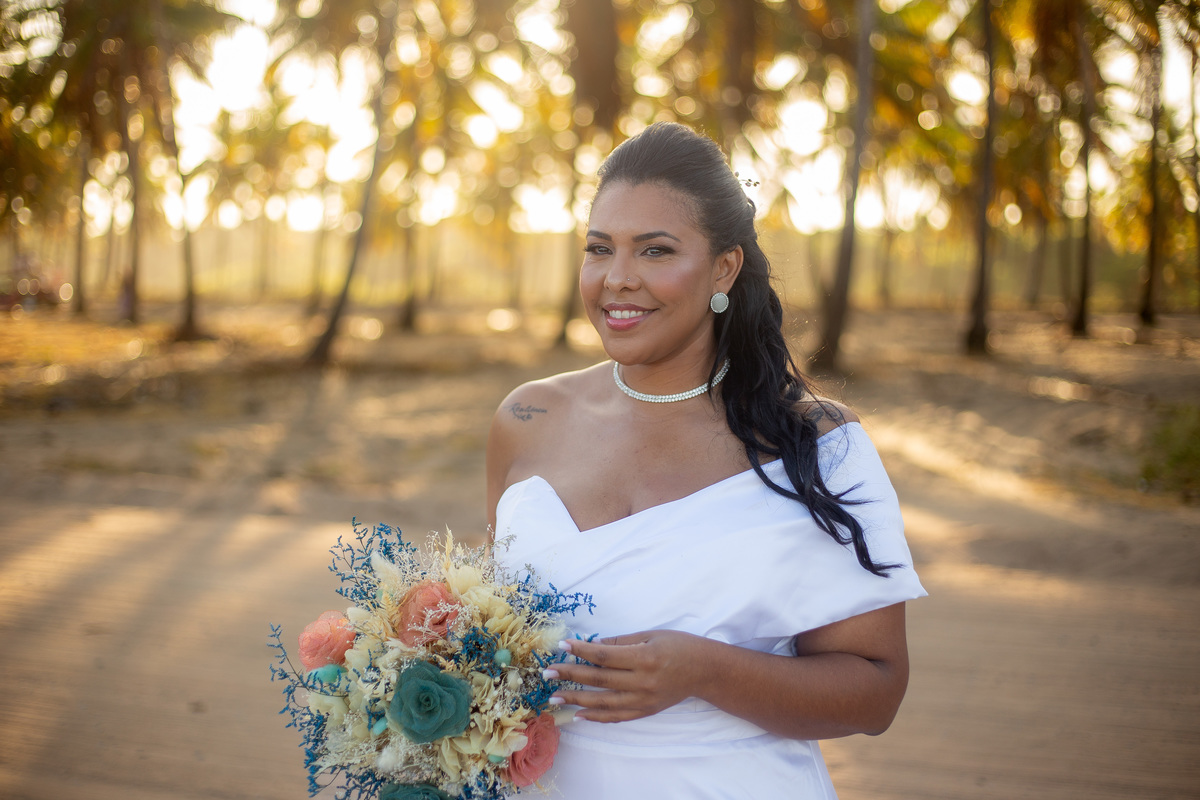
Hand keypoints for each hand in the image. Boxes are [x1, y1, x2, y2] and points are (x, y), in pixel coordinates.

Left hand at [544, 630, 712, 722]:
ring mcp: (644, 700)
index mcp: (644, 657)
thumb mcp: (652, 635)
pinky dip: (597, 717)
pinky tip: (579, 716)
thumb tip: (594, 646)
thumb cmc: (679, 646)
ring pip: (603, 703)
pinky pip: (617, 717)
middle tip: (548, 672)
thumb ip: (622, 642)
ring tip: (555, 697)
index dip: (581, 651)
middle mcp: (642, 681)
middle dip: (571, 675)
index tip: (562, 646)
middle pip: (599, 679)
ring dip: (576, 701)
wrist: (705, 670)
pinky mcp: (646, 711)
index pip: (604, 656)